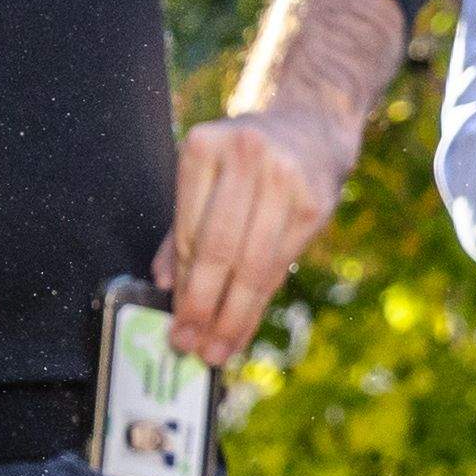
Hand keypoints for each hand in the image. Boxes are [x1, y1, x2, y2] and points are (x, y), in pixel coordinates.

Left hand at [152, 101, 349, 371]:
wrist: (309, 126)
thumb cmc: (243, 158)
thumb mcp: (203, 174)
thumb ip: (180, 226)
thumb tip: (161, 281)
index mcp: (204, 146)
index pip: (188, 230)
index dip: (181, 283)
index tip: (173, 323)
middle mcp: (246, 158)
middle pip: (219, 249)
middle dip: (202, 306)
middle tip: (189, 346)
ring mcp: (285, 180)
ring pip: (253, 265)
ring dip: (233, 316)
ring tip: (216, 350)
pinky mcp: (315, 205)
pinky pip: (280, 265)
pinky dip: (260, 302)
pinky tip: (245, 326)